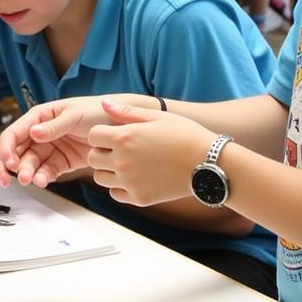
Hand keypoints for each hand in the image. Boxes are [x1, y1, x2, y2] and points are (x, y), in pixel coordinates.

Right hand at [0, 96, 116, 187]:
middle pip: (17, 151)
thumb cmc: (97, 111)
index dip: (7, 148)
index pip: (14, 133)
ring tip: (34, 181)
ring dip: (28, 173)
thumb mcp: (75, 115)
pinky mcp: (61, 163)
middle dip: (13, 166)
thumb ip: (54, 126)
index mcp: (40, 117)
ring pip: (30, 164)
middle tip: (17, 178)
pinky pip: (46, 172)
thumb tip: (34, 132)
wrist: (120, 125)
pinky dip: (42, 178)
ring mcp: (50, 149)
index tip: (9, 162)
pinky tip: (43, 182)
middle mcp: (41, 133)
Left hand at [86, 97, 211, 204]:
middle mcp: (122, 161)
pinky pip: (115, 194)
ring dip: (108, 170)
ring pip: (100, 178)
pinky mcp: (139, 198)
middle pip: (93, 158)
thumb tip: (103, 103)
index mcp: (124, 138)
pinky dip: (120, 187)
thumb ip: (126, 111)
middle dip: (102, 152)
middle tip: (120, 150)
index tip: (113, 135)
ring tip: (128, 164)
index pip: (93, 136)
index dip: (101, 134)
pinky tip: (135, 178)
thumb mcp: (156, 116)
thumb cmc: (185, 135)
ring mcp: (130, 182)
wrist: (209, 163)